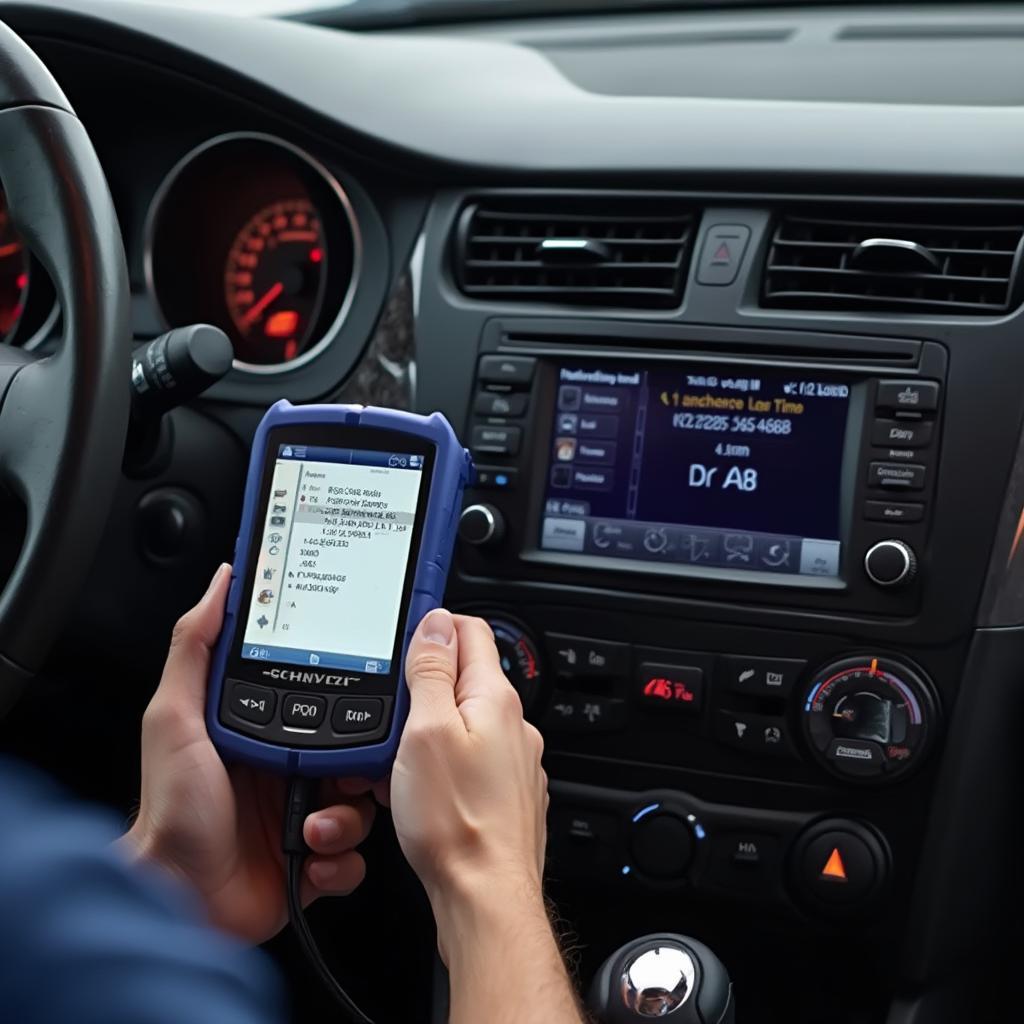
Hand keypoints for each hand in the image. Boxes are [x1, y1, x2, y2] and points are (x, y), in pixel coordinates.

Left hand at [121, 564, 374, 943]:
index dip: (350, 694)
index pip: (322, 697)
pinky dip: (340, 858)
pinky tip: (310, 855)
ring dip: (348, 817)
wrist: (178, 900)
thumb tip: (220, 585)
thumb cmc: (170, 813)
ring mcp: (303, 812)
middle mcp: (286, 767)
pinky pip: (355, 852)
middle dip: (362, 765)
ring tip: (314, 824)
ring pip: (363, 800)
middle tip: (346, 774)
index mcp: (263, 729)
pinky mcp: (314, 857)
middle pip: (355, 748)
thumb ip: (194, 648)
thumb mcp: (175, 717)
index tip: (368, 692)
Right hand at [387, 609, 548, 954]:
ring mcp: (514, 761)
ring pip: (466, 722)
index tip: (406, 632)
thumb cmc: (457, 823)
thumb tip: (436, 623)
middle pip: (467, 676)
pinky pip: (472, 760)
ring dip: (433, 726)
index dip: (435, 623)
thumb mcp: (426, 732)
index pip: (471, 630)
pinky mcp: (506, 794)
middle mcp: (513, 725)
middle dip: (428, 681)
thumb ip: (433, 672)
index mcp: (495, 698)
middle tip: (393, 703)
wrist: (484, 897)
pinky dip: (445, 762)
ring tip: (401, 753)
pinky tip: (422, 787)